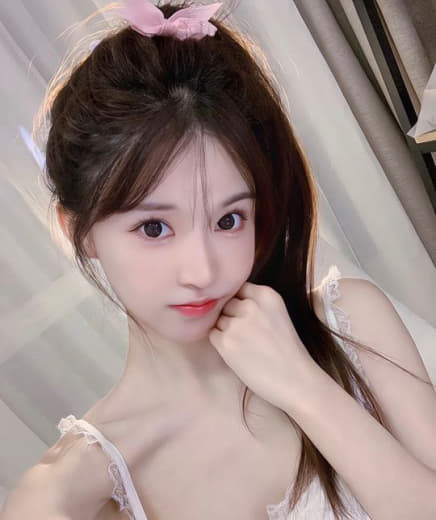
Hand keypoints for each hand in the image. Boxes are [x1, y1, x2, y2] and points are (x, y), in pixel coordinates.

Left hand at [208, 282, 314, 411]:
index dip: (239, 301)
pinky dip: (220, 343)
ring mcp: (237, 324)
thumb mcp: (277, 314)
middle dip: (231, 315)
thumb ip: (256, 303)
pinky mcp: (226, 342)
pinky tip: (238, 353)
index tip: (245, 314)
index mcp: (266, 295)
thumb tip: (227, 300)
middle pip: (227, 303)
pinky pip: (213, 335)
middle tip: (245, 333)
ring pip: (218, 319)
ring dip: (225, 330)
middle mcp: (250, 305)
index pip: (239, 287)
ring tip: (244, 345)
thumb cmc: (288, 350)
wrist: (296, 380)